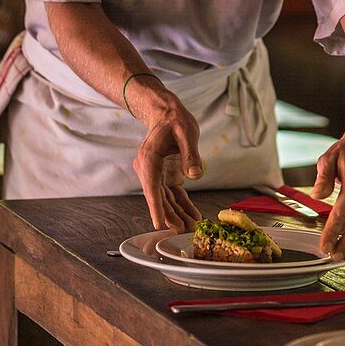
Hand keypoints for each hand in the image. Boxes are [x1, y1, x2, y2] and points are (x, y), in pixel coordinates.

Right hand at [132, 93, 203, 231]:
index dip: (155, 206)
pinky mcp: (164, 175)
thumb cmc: (175, 120)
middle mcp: (148, 169)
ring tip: (191, 227)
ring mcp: (155, 174)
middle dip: (170, 216)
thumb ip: (191, 154)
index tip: (158, 224)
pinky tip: (192, 216)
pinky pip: (172, 194)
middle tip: (183, 231)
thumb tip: (195, 175)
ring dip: (177, 214)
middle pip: (158, 197)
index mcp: (149, 158)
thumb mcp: (187, 133)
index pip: (151, 186)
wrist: (167, 113)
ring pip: (165, 199)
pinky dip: (182, 205)